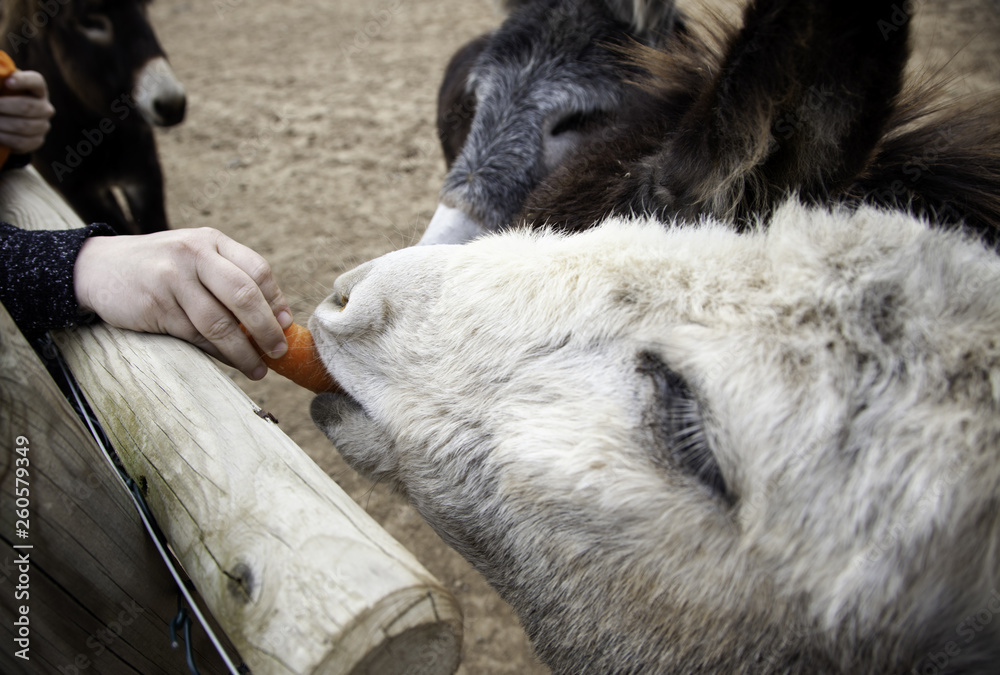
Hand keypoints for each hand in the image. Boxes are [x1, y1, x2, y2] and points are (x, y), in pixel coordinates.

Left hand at [0, 71, 54, 154]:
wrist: (8, 118)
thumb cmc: (3, 95)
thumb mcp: (2, 85)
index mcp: (37, 88)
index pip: (36, 81)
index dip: (23, 81)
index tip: (7, 82)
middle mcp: (45, 107)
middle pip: (27, 107)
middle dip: (4, 106)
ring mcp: (43, 125)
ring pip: (24, 126)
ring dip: (2, 123)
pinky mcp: (37, 141)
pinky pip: (22, 141)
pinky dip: (4, 137)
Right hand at [74, 228, 292, 379]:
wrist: (98, 268)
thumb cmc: (161, 269)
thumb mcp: (196, 260)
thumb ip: (232, 279)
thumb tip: (278, 320)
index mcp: (212, 242)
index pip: (257, 270)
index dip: (275, 301)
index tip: (286, 325)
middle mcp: (195, 255)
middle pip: (244, 295)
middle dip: (267, 329)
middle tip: (279, 352)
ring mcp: (174, 279)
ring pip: (220, 323)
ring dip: (243, 352)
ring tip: (258, 369)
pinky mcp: (157, 306)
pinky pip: (195, 337)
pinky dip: (216, 353)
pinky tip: (227, 362)